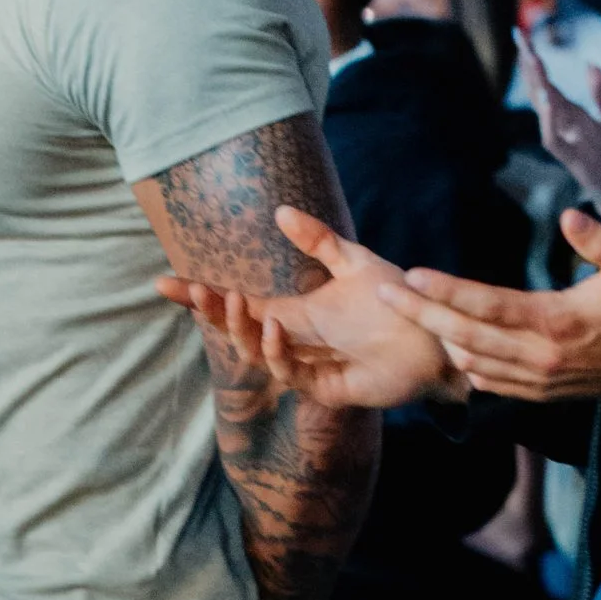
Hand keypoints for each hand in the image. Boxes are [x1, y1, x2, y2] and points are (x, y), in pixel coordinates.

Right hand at [161, 207, 453, 413]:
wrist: (436, 335)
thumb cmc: (397, 301)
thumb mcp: (354, 262)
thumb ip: (319, 241)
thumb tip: (279, 211)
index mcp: (295, 313)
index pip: (237, 305)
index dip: (202, 297)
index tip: (164, 282)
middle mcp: (294, 341)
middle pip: (236, 330)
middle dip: (208, 312)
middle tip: (188, 291)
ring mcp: (308, 366)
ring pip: (256, 353)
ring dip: (240, 328)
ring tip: (234, 300)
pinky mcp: (328, 388)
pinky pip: (292, 374)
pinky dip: (277, 352)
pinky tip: (273, 327)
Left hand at [387, 210, 600, 401]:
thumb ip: (599, 242)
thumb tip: (571, 216)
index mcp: (556, 322)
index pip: (486, 306)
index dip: (445, 291)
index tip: (411, 276)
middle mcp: (540, 357)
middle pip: (464, 337)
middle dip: (421, 315)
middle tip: (385, 294)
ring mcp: (539, 381)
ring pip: (471, 363)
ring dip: (439, 339)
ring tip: (411, 313)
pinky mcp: (542, 395)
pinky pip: (490, 384)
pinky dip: (464, 364)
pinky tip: (450, 344)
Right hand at [521, 43, 600, 206]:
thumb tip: (590, 64)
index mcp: (578, 124)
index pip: (551, 91)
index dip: (537, 67)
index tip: (524, 39)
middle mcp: (572, 136)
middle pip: (546, 99)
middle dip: (533, 72)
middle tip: (521, 40)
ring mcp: (578, 150)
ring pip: (550, 117)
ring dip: (539, 90)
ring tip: (531, 60)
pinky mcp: (585, 166)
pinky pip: (561, 144)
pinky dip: (551, 122)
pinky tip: (548, 99)